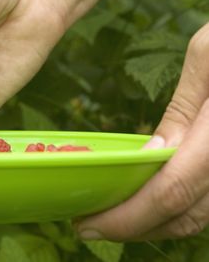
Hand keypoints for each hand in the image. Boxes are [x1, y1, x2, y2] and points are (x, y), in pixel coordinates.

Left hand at [76, 22, 208, 240]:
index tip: (87, 225)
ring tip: (113, 217)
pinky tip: (147, 201)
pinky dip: (177, 211)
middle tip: (90, 226)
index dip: (127, 218)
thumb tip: (154, 154)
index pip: (170, 192)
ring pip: (201, 218)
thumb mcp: (208, 55)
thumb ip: (181, 109)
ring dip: (153, 225)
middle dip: (132, 228)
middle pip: (185, 217)